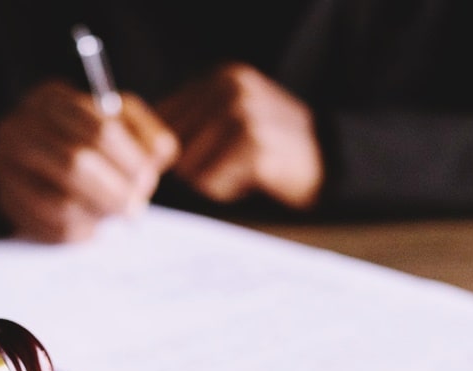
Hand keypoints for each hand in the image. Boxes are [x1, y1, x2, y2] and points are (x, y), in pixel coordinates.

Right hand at [0, 80, 178, 242]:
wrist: (51, 161)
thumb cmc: (97, 142)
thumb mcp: (127, 126)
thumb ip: (149, 137)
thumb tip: (152, 161)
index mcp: (51, 99)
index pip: (100, 130)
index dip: (130, 161)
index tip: (146, 179)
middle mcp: (18, 128)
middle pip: (76, 164)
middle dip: (114, 192)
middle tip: (134, 208)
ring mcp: (5, 166)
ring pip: (61, 203)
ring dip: (98, 215)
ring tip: (112, 214)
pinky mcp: (5, 200)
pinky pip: (48, 228)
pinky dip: (80, 232)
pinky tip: (92, 226)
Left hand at [157, 63, 322, 209]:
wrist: (334, 161)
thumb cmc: (273, 147)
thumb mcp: (233, 116)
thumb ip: (191, 121)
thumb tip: (138, 147)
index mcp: (220, 76)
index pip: (160, 116)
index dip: (166, 149)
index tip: (189, 161)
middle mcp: (230, 87)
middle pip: (170, 145)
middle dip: (192, 166)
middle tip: (229, 165)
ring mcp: (242, 114)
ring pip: (188, 167)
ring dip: (211, 180)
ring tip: (242, 170)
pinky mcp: (253, 146)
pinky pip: (210, 183)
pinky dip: (227, 190)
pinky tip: (253, 180)